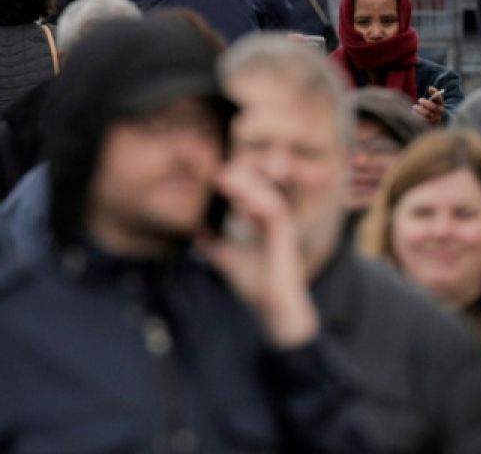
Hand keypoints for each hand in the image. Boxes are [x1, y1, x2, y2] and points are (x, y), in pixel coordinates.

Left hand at [197, 163, 318, 348]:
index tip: (210, 172)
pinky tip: (239, 205)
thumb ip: (213, 243)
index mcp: (261, 218)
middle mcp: (273, 216)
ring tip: (222, 179)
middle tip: (216, 171)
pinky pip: (274, 209)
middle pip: (260, 182)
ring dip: (245, 184)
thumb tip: (195, 231)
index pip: (249, 187)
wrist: (271, 308)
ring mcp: (281, 223)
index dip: (233, 176)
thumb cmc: (256, 284)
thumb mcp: (226, 258)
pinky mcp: (286, 233)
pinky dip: (257, 203)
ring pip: (266, 191)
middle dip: (240, 172)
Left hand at [413, 86, 445, 124]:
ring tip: (414, 106)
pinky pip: (423, 120)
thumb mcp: (432, 102)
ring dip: (421, 110)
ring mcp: (434, 120)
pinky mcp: (429, 125)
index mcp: (441, 105)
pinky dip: (418, 116)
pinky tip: (413, 113)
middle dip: (427, 103)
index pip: (440, 99)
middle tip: (419, 99)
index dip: (435, 93)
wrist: (433, 122)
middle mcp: (439, 113)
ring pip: (428, 114)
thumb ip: (432, 95)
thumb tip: (430, 88)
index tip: (429, 88)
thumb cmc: (430, 108)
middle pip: (434, 107)